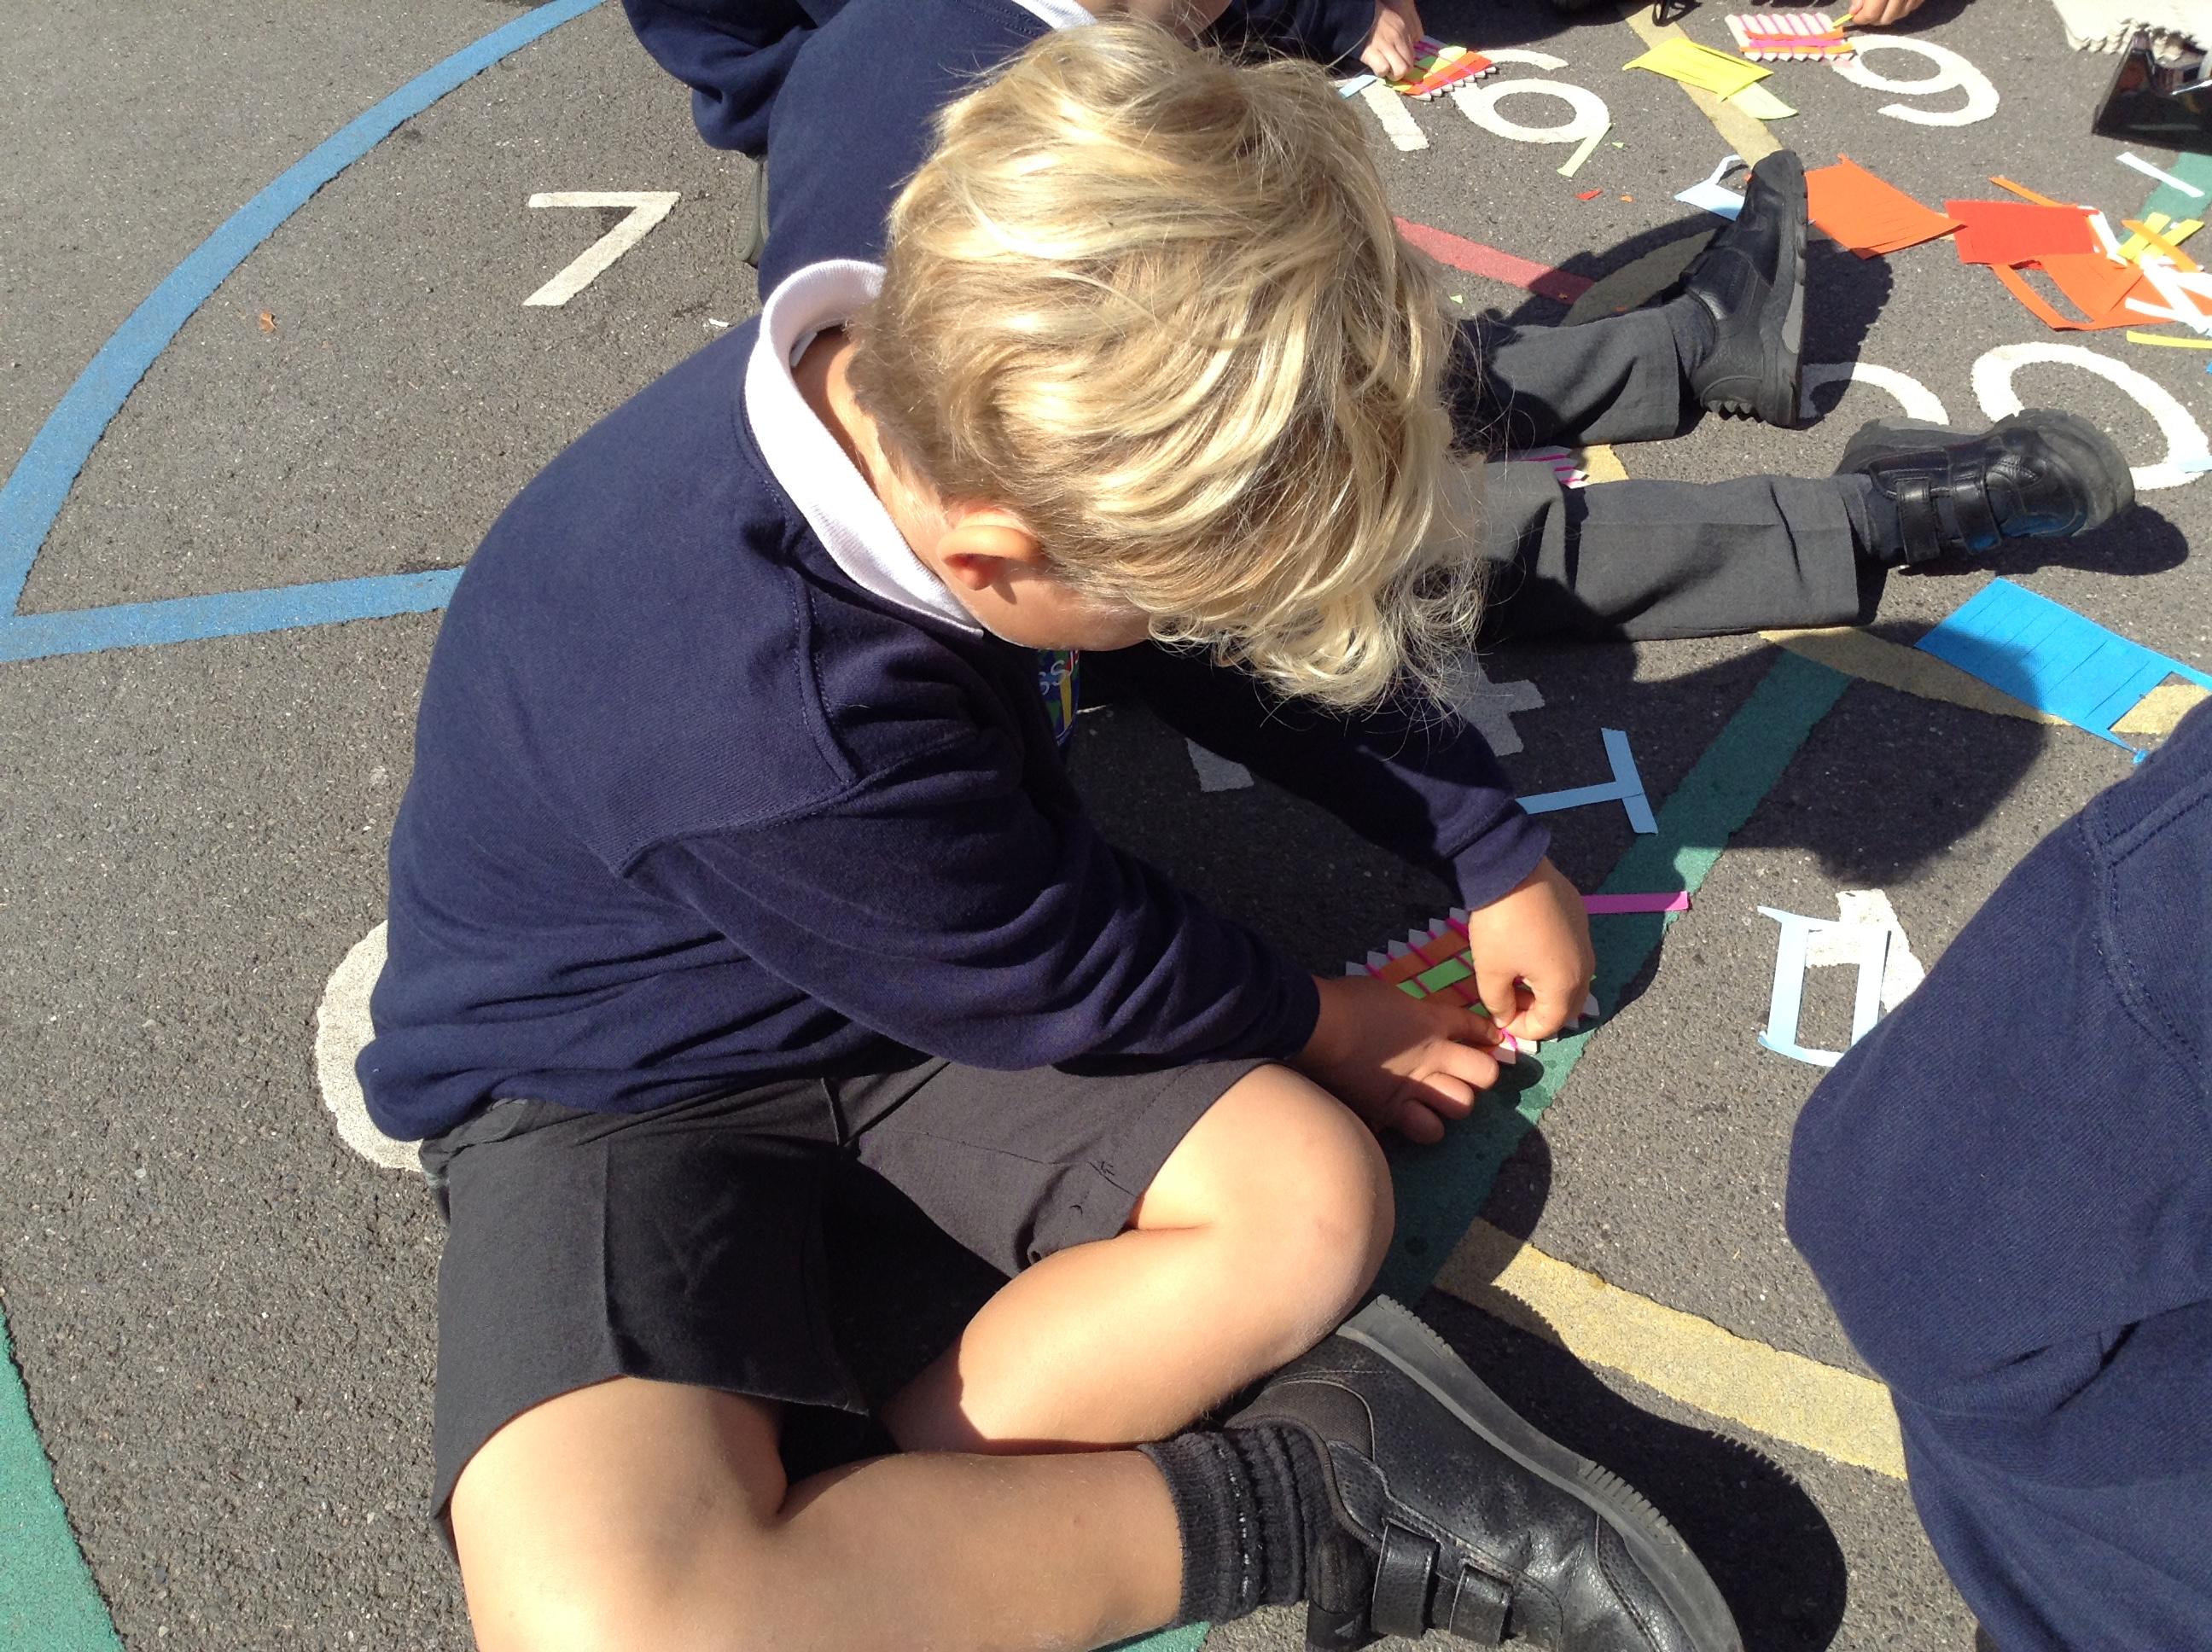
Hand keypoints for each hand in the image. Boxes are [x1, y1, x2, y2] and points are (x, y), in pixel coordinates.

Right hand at [1295, 974, 1509, 1143]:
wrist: (1315, 1025)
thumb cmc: (1347, 1001)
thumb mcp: (1389, 995)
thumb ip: (1411, 1012)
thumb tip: (1415, 1021)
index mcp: (1431, 1021)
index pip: (1474, 1027)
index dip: (1487, 1034)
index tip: (1490, 1038)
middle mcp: (1433, 1056)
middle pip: (1485, 1074)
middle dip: (1480, 1074)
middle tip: (1463, 1074)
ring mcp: (1415, 1087)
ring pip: (1461, 1107)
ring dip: (1453, 1103)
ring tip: (1437, 1100)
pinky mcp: (1391, 1111)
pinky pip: (1426, 1131)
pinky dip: (1422, 1126)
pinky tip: (1411, 1118)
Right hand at [1359, 0, 1423, 80]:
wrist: (1355, 16)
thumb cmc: (1372, 19)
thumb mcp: (1391, 20)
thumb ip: (1399, 34)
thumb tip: (1402, 50)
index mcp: (1403, 29)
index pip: (1412, 54)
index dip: (1405, 62)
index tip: (1397, 62)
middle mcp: (1397, 37)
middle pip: (1409, 65)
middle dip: (1401, 71)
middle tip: (1392, 69)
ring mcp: (1385, 45)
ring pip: (1400, 70)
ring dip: (1392, 74)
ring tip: (1386, 70)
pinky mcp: (1372, 52)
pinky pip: (1383, 69)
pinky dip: (1380, 71)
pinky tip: (1376, 67)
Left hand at [1459, 858, 1595, 1042]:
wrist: (1512, 871)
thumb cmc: (1501, 928)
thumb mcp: (1490, 971)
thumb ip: (1498, 1004)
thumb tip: (1505, 1018)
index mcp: (1566, 986)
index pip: (1549, 1025)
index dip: (1522, 1030)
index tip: (1499, 1018)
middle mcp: (1585, 967)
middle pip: (1568, 1006)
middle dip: (1539, 1012)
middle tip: (1510, 1003)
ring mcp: (1586, 941)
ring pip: (1572, 979)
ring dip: (1546, 989)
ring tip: (1516, 978)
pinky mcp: (1581, 919)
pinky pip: (1572, 954)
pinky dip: (1553, 964)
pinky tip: (1527, 950)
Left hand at [1849, 0, 1926, 22]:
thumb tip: (1854, 11)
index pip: (1872, 12)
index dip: (1861, 18)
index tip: (1855, 17)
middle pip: (1887, 18)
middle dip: (1874, 20)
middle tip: (1867, 15)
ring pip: (1902, 14)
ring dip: (1888, 16)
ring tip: (1880, 9)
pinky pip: (1913, 7)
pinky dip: (1902, 8)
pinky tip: (1895, 3)